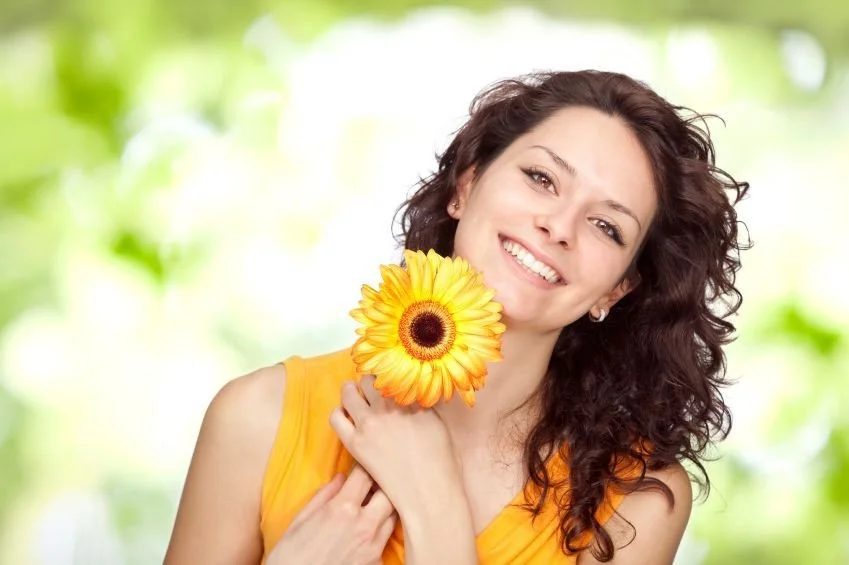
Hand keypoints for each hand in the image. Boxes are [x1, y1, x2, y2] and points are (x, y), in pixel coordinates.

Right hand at [266, 465, 395, 564]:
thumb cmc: (290, 558)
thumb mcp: (299, 521)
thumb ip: (324, 496)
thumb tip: (340, 478)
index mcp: (342, 509)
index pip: (366, 475)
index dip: (366, 465)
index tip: (364, 463)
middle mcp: (363, 526)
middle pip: (390, 494)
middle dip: (382, 486)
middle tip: (373, 484)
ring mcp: (373, 547)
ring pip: (393, 517)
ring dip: (385, 508)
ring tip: (373, 506)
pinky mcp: (375, 564)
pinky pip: (385, 540)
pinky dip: (380, 532)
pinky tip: (368, 532)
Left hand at [330, 376, 477, 564]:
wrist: (427, 490)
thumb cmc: (440, 458)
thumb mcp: (435, 420)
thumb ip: (418, 402)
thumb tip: (407, 391)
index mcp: (407, 398)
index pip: (389, 373)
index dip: (386, 372)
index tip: (386, 373)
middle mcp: (386, 405)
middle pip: (368, 379)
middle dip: (369, 380)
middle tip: (370, 384)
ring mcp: (368, 423)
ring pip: (348, 393)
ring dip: (350, 390)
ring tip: (353, 393)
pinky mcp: (355, 442)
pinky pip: (336, 418)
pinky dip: (339, 412)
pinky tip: (346, 415)